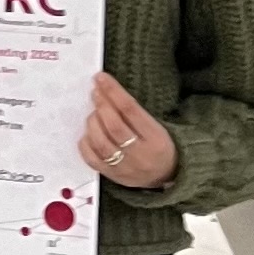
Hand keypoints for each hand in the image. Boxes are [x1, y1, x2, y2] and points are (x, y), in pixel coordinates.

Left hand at [81, 71, 175, 189]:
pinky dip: (85, 143)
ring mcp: (125, 167)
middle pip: (114, 126)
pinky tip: (87, 133)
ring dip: (92, 123)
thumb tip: (107, 91)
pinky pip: (92, 159)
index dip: (113, 91)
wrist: (168, 176)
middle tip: (95, 93)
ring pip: (101, 142)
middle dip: (101, 105)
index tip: (101, 78)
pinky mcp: (112, 176)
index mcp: (156, 138)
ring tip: (92, 114)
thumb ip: (134, 113)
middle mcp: (140, 153)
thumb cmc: (160, 145)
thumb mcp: (158, 127)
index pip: (131, 110)